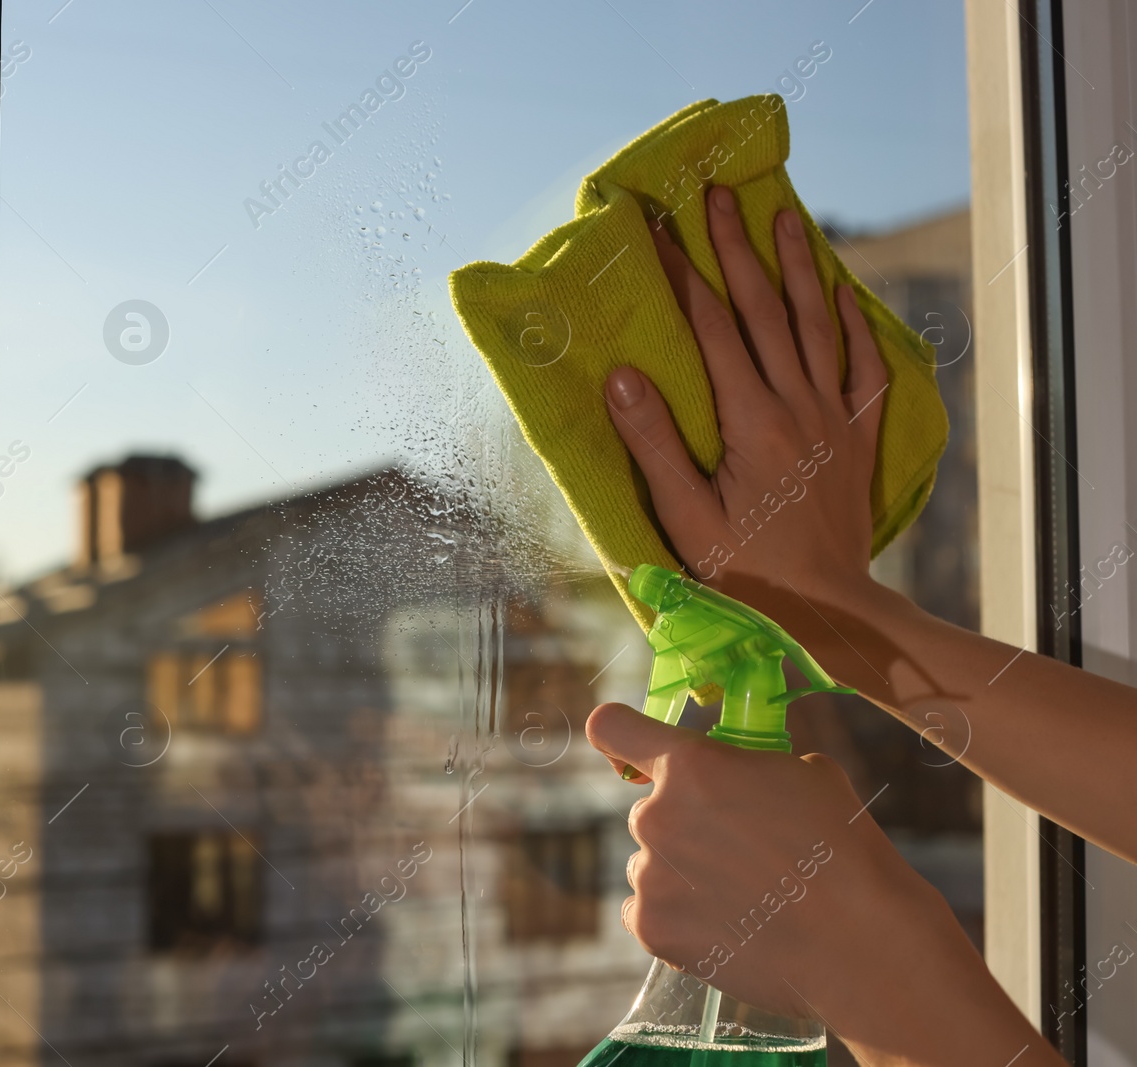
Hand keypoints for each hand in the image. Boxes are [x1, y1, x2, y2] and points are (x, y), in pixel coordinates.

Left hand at [585, 702, 1057, 1064]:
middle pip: (650, 811)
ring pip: (650, 864)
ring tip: (744, 897)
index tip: (631, 753)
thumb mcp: (805, 774)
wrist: (860, 943)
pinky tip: (725, 924)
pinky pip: (645, 911)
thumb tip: (736, 772)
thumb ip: (749, 764)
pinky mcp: (652, 928)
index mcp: (690, 766)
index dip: (620, 738)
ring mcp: (649, 876)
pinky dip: (676, 917)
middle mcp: (656, 816)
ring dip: (681, 873)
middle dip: (684, 824)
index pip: (611, 727)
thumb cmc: (843, 850)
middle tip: (739, 851)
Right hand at [606, 185, 885, 615]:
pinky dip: (851, 325)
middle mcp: (796, 404)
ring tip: (784, 216)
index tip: (660, 228)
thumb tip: (622, 373)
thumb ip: (654, 443)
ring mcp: (832, 417)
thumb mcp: (684, 517)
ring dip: (797, 267)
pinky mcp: (856, 437)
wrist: (827, 609)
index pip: (711, 328)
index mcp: (749, 419)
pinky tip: (840, 294)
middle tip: (720, 193)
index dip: (684, 273)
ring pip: (814, 325)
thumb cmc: (744, 571)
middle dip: (736, 247)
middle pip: (763, 309)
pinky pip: (863, 368)